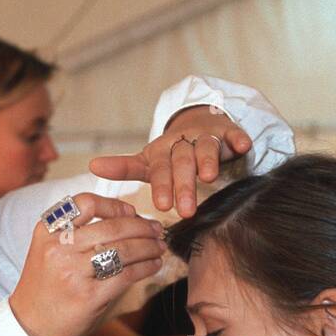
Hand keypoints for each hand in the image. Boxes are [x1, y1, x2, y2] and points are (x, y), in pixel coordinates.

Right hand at [8, 193, 167, 335]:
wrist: (32, 324)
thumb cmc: (46, 284)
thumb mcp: (49, 249)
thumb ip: (77, 232)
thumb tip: (127, 218)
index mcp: (48, 231)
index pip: (87, 204)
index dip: (115, 205)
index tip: (132, 211)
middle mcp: (59, 248)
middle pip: (112, 228)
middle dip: (141, 226)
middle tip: (156, 229)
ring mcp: (74, 272)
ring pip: (123, 250)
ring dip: (148, 246)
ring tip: (159, 247)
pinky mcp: (89, 296)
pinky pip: (127, 275)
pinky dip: (146, 268)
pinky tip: (154, 265)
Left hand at [89, 105, 252, 217]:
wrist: (199, 125)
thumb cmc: (172, 154)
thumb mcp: (149, 161)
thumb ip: (124, 167)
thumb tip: (92, 166)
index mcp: (161, 153)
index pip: (159, 170)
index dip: (161, 187)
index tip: (161, 207)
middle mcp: (181, 142)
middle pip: (181, 162)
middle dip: (183, 185)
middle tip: (186, 210)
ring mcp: (204, 136)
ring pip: (205, 147)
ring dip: (207, 161)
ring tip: (208, 178)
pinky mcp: (226, 132)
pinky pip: (232, 134)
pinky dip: (237, 138)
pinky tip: (243, 146)